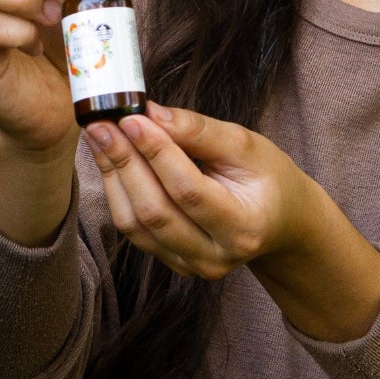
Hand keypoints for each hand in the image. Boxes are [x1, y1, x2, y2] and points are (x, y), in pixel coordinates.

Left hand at [86, 103, 379, 340]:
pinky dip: (117, 191)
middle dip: (124, 162)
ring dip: (113, 176)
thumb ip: (199, 130)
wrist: (280, 220)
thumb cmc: (266, 177)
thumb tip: (151, 113)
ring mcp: (191, 266)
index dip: (156, 153)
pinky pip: (133, 230)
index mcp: (243, 227)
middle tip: (102, 124)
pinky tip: (111, 159)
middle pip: (156, 211)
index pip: (189, 190)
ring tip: (100, 135)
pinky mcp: (171, 262)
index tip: (131, 118)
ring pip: (136, 224)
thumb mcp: (245, 145)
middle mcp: (215, 256)